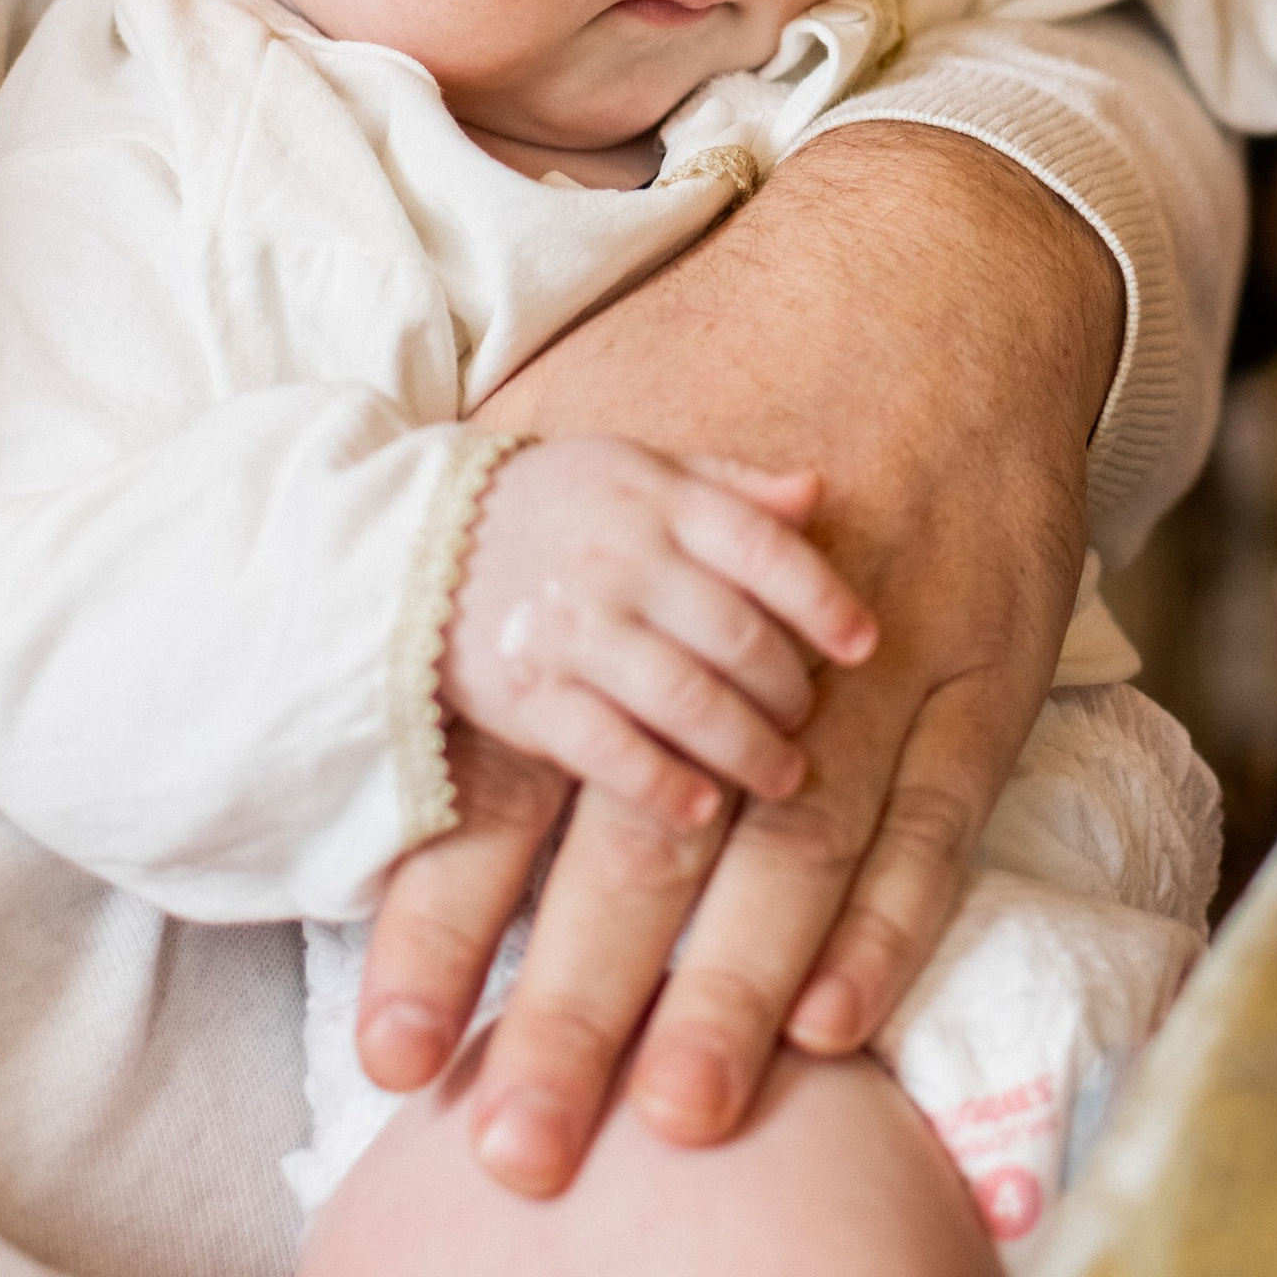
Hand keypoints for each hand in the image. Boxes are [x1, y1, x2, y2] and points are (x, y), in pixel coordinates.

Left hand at [359, 118, 1112, 1190]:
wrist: (936, 259)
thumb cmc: (734, 338)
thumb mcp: (578, 399)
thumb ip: (486, 529)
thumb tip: (355, 633)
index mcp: (619, 572)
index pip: (518, 775)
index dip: (451, 918)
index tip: (391, 1057)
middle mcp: (738, 629)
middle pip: (646, 840)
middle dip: (580, 1006)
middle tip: (517, 1159)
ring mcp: (876, 656)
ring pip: (795, 848)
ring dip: (732, 994)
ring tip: (676, 1126)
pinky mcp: (984, 663)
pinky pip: (937, 813)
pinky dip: (892, 922)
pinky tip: (835, 1022)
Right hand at [441, 440, 875, 828]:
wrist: (410, 545)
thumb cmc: (554, 507)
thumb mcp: (637, 469)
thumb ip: (727, 484)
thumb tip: (818, 493)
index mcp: (655, 499)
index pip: (762, 546)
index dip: (823, 600)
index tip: (866, 645)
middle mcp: (619, 562)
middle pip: (736, 636)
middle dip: (788, 691)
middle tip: (809, 723)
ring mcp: (571, 631)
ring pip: (687, 701)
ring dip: (747, 749)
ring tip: (781, 776)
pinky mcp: (526, 697)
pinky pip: (611, 751)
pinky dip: (664, 785)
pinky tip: (702, 806)